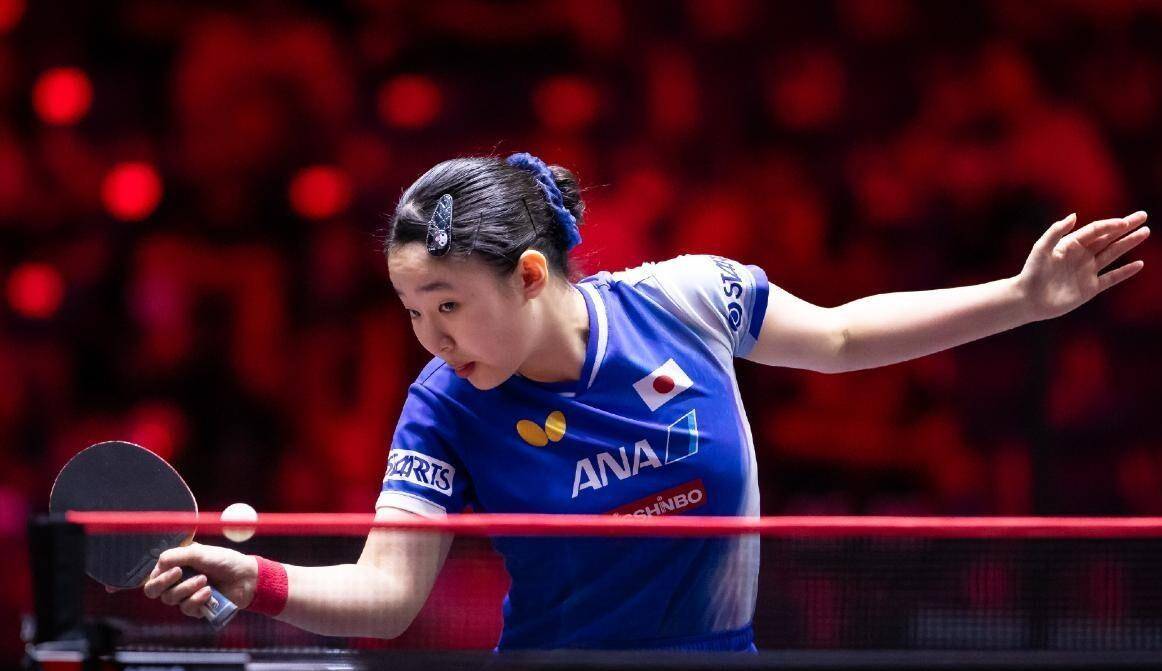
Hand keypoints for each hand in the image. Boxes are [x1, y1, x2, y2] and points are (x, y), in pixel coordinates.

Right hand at [143, 543, 256, 617]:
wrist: (246, 577)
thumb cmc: (224, 560)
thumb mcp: (200, 553)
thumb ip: (177, 555)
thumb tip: (159, 562)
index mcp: (176, 566)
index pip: (153, 576)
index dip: (159, 575)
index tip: (176, 569)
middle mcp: (177, 581)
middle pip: (153, 591)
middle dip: (163, 583)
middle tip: (179, 574)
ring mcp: (186, 596)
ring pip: (170, 599)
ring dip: (187, 588)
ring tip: (205, 580)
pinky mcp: (196, 608)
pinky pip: (186, 608)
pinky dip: (197, 599)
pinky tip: (209, 592)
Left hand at [1016, 211, 1148, 320]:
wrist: (1028, 299)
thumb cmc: (1032, 272)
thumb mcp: (1041, 249)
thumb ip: (1056, 231)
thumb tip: (1074, 215)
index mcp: (1071, 244)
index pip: (1095, 230)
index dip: (1110, 225)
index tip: (1124, 222)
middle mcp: (1082, 255)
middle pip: (1108, 238)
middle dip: (1126, 227)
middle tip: (1143, 216)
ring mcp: (1087, 271)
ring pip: (1113, 254)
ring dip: (1129, 243)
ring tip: (1145, 232)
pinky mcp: (1090, 288)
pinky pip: (1111, 278)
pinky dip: (1125, 272)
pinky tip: (1139, 264)